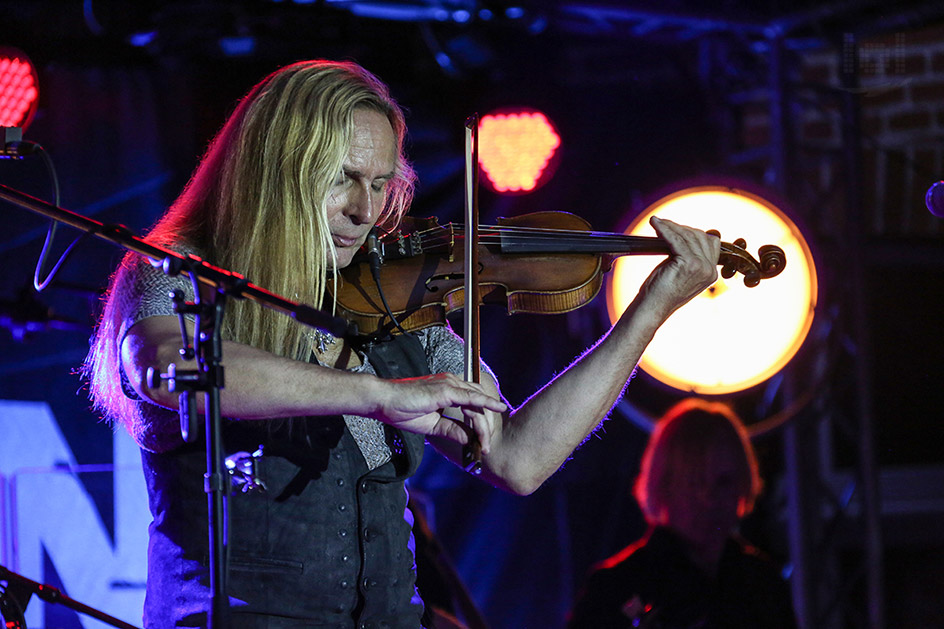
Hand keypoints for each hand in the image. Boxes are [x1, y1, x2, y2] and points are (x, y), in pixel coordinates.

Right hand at [372, 372, 505, 451]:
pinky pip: (471, 397)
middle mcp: (452, 383)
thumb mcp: (432, 425)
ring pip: (477, 404)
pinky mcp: (446, 390)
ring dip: (484, 425)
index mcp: (449, 390)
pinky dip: (486, 403)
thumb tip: (469, 439)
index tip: (483, 442)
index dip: (481, 424)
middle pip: (479, 404)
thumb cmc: (402, 410)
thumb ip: (451, 430)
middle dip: (486, 427)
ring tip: (485, 444)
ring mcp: (450, 384)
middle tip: (486, 447)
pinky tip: (497, 408)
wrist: (384, 401)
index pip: (474, 404)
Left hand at [640, 216, 719, 318]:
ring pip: (688, 236)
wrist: (653, 307)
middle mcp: (710, 270)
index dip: (692, 232)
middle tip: (664, 224)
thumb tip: (683, 232)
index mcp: (711, 272)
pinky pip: (676, 239)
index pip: (710, 242)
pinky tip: (655, 223)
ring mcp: (701, 267)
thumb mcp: (681, 271)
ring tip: (657, 223)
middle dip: (681, 228)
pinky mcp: (688, 263)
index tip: (675, 228)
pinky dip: (664, 229)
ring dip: (671, 227)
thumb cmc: (661, 291)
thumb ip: (689, 256)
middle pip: (700, 236)